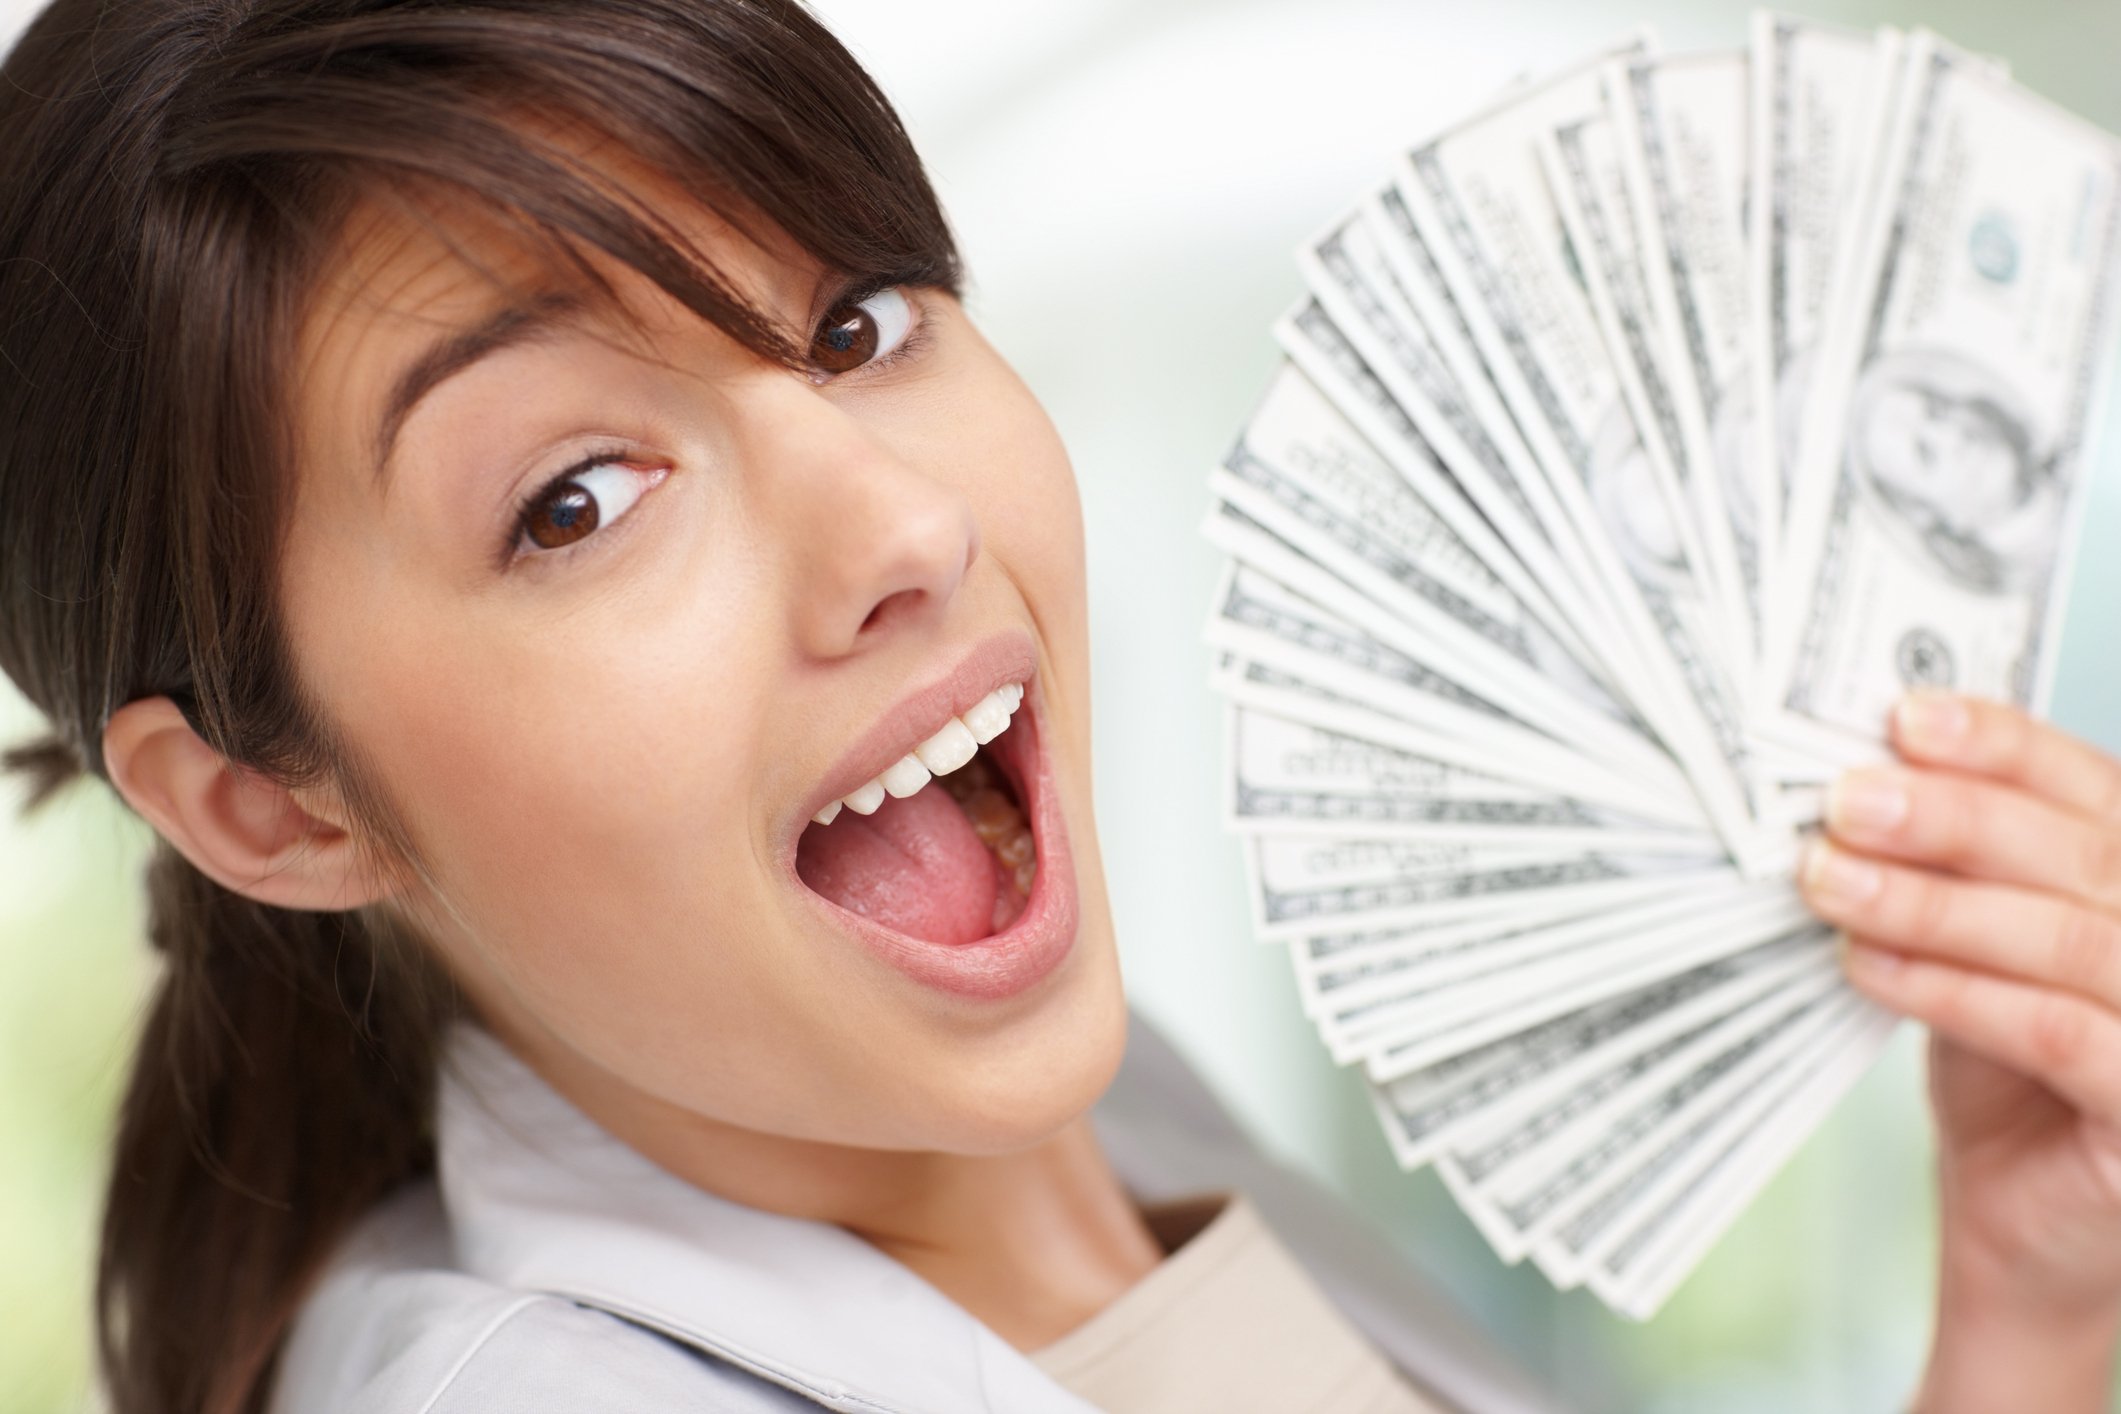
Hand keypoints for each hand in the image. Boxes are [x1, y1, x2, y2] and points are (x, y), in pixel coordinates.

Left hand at [1798, 691, 2120, 1413]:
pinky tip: (1868, 964)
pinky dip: (1953, 989)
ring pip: (2068, 936)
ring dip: (1933, 902)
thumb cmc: (2004, 1077)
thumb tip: (1854, 778)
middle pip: (2084, 851)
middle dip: (1952, 816)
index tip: (1904, 716)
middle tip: (1844, 801)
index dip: (2005, 744)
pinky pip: (2057, 1030)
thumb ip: (1950, 871)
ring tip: (1828, 880)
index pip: (2094, 786)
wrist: (2025, 1228)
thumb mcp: (1974, 949)